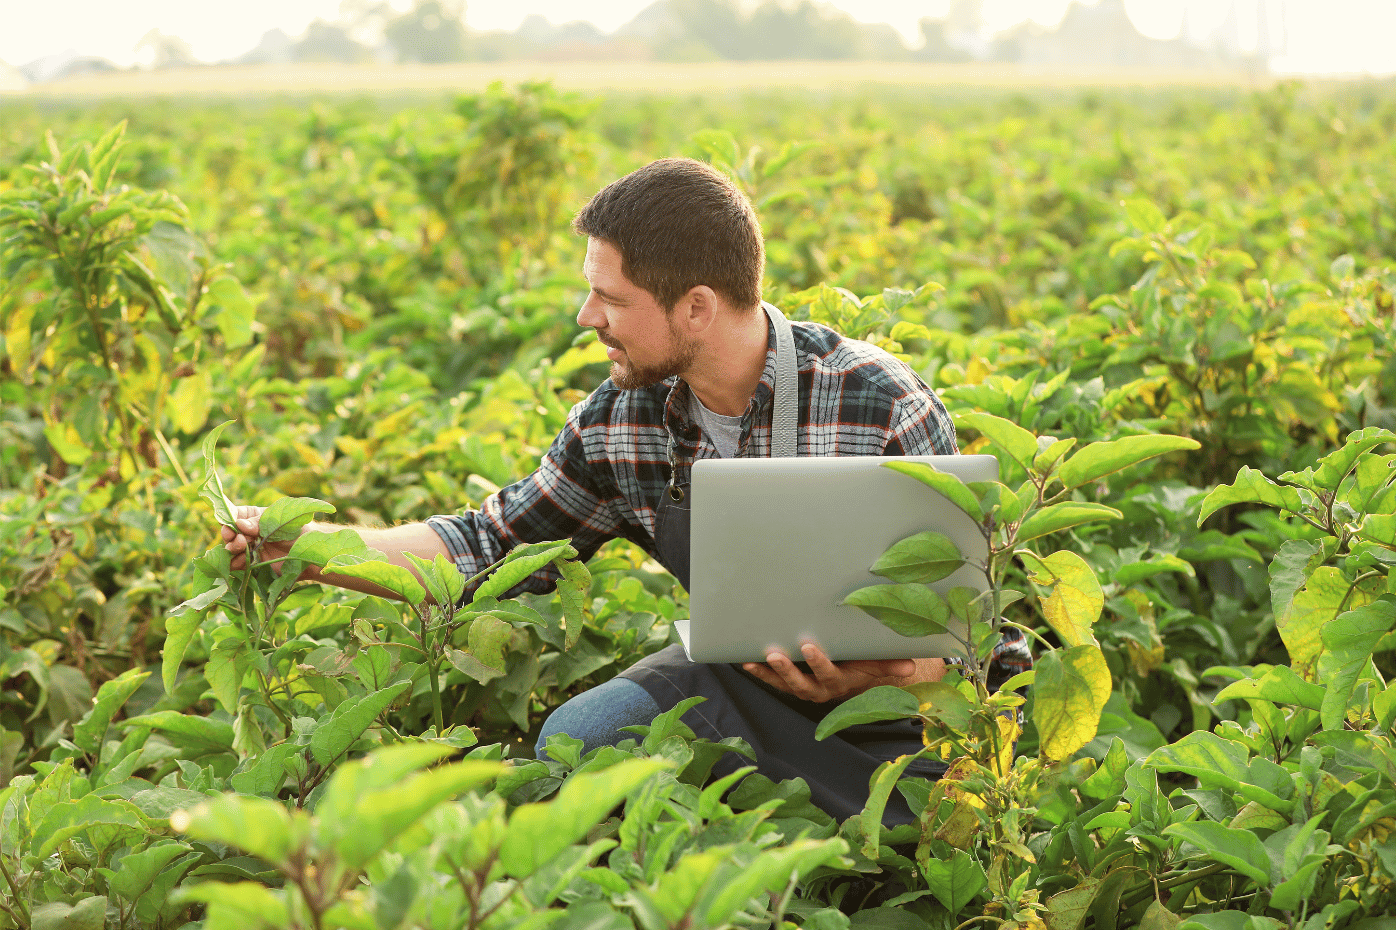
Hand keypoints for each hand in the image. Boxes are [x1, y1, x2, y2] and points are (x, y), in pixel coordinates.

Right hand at [220, 504, 302, 572]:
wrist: (311, 555)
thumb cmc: (299, 532)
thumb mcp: (281, 523)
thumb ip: (260, 523)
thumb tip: (239, 524)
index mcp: (254, 516)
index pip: (234, 515)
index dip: (228, 521)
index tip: (230, 528)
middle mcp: (248, 532)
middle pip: (230, 533)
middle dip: (231, 537)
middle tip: (242, 541)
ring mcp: (249, 548)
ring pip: (230, 549)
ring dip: (232, 550)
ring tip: (243, 550)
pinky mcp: (252, 563)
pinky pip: (237, 564)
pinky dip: (236, 563)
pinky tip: (243, 562)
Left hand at [741, 641, 917, 703]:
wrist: (855, 679)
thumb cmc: (866, 666)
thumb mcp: (879, 665)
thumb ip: (891, 664)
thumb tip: (910, 665)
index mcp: (839, 683)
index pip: (828, 674)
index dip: (818, 663)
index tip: (809, 646)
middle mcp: (818, 689)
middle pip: (800, 684)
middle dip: (787, 670)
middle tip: (774, 654)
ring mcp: (802, 688)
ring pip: (783, 684)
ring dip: (767, 673)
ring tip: (752, 660)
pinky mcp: (790, 684)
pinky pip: (773, 680)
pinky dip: (759, 672)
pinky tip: (744, 662)